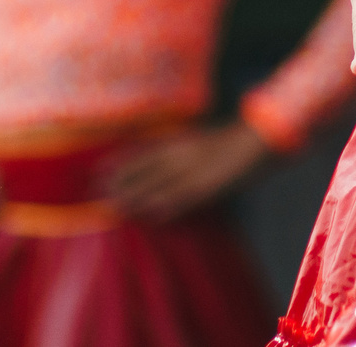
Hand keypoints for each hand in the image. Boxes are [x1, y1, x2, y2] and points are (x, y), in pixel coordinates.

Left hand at [106, 122, 269, 221]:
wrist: (259, 138)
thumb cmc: (228, 141)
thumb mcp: (197, 141)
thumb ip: (177, 151)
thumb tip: (155, 161)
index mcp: (178, 142)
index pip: (141, 154)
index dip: (119, 164)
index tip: (97, 172)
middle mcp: (181, 155)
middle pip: (145, 171)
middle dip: (121, 183)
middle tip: (97, 195)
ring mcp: (195, 171)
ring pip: (159, 186)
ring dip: (137, 198)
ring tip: (116, 209)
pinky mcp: (210, 185)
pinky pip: (185, 198)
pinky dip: (168, 207)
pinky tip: (153, 216)